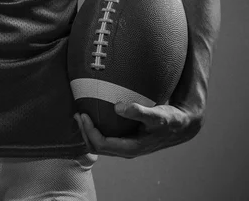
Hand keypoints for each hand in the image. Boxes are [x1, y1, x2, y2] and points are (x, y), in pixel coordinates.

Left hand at [74, 103, 202, 158]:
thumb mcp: (157, 115)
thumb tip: (118, 107)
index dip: (89, 130)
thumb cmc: (169, 120)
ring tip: (80, 114)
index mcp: (131, 148)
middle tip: (77, 113)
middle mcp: (125, 150)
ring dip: (87, 131)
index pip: (102, 144)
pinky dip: (95, 129)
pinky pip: (104, 138)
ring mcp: (124, 146)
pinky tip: (92, 114)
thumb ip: (139, 111)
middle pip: (96, 146)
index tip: (83, 114)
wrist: (181, 125)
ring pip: (98, 144)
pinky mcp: (124, 140)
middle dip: (84, 132)